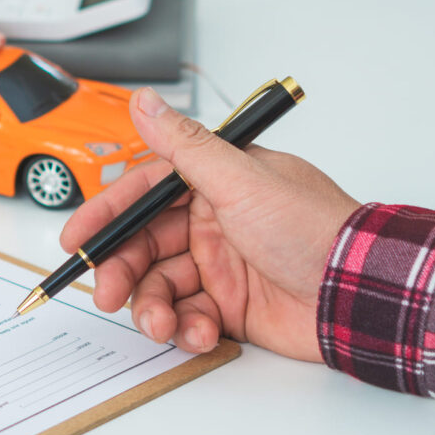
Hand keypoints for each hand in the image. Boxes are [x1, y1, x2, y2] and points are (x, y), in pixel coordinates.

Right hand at [60, 88, 360, 361]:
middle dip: (121, 272)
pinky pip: (187, 318)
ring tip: (162, 324)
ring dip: (152, 308)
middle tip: (108, 294)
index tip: (75, 240)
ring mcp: (219, 267)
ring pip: (159, 286)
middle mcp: (211, 224)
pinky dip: (187, 329)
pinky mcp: (229, 308)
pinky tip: (201, 333)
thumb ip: (184, 145)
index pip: (142, 195)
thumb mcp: (240, 180)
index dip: (105, 217)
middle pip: (142, 247)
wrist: (359, 293)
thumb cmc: (312, 229)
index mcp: (212, 186)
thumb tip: (145, 102)